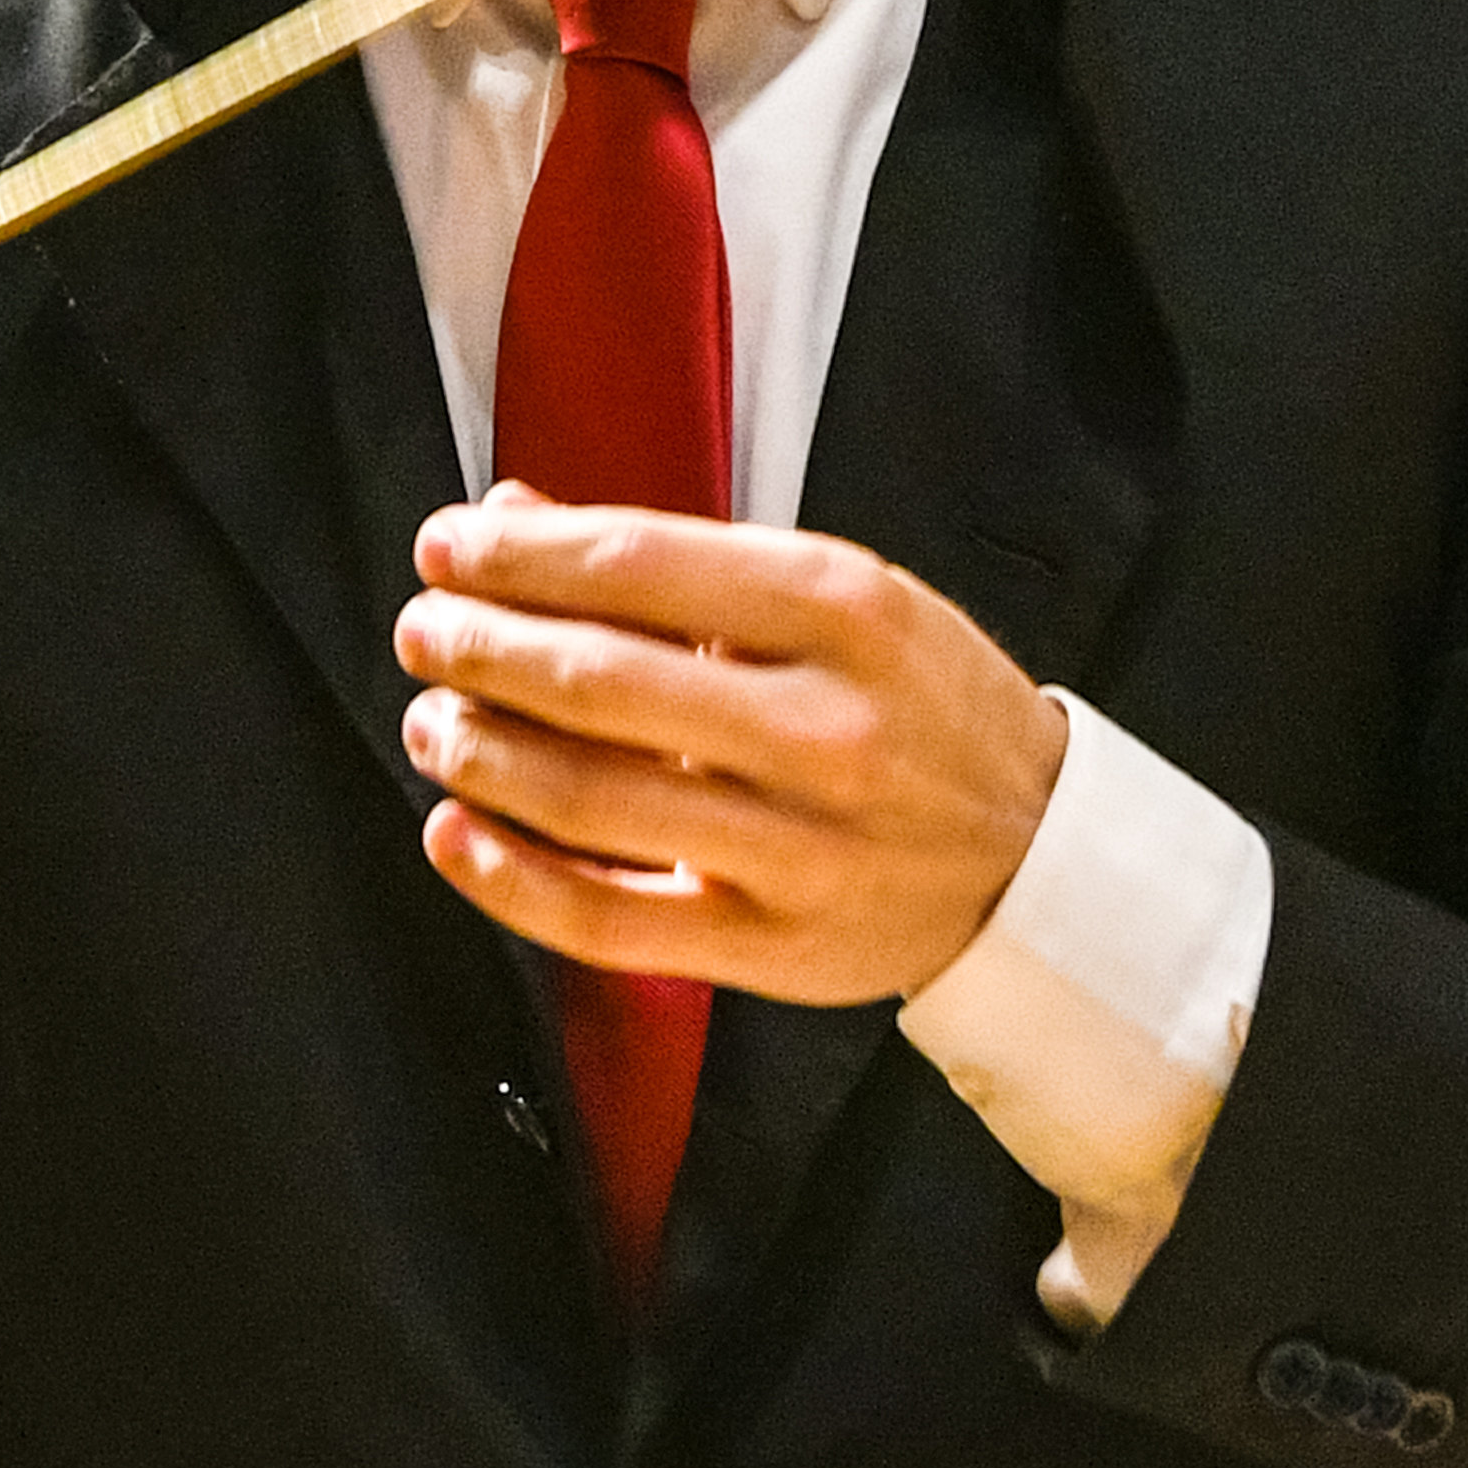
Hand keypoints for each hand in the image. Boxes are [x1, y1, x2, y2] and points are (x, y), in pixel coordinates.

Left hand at [394, 484, 1065, 1003]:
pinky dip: (509, 881)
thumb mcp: (833, 600)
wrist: (1043, 861)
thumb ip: (674, 563)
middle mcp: (825, 727)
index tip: (447, 547)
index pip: (636, 563)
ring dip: (480, 754)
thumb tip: (516, 517)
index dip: (516, 556)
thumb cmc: (922, 710)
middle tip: (424, 633)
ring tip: (432, 722)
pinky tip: (454, 834)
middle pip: (598, 681)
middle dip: (479, 649)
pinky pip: (610, 920)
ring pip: (590, 799)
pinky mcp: (775, 949)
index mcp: (843, 611)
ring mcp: (801, 847)